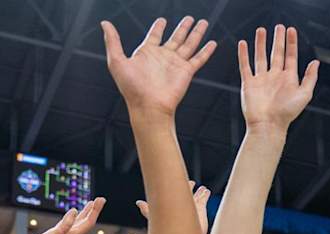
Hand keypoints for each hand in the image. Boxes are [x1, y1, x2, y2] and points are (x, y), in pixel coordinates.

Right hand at [23, 198, 105, 233]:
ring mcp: (66, 233)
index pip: (89, 221)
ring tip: (92, 203)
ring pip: (80, 221)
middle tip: (101, 199)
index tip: (101, 200)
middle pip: (87, 220)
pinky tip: (74, 212)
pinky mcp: (60, 232)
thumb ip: (65, 224)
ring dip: (87, 212)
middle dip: (94, 210)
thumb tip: (74, 211)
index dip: (96, 211)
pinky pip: (70, 222)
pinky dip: (75, 216)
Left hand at [101, 16, 216, 115]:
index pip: (155, 35)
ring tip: (203, 22)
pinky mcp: (186, 72)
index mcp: (148, 53)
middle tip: (190, 18)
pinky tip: (212, 43)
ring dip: (196, 33)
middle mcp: (163, 57)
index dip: (158, 27)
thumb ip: (113, 41)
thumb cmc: (132, 89)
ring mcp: (176, 64)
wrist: (148, 107)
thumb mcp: (117, 61)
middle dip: (183, 27)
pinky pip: (198, 59)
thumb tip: (105, 23)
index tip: (162, 20)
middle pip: (176, 37)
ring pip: (189, 44)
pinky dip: (206, 51)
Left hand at [137, 181, 209, 233]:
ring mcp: (192, 207)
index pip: (174, 192)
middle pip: (186, 193)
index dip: (175, 186)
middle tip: (192, 182)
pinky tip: (206, 191)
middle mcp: (182, 205)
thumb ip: (146, 210)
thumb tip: (138, 203)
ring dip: (200, 192)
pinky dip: (205, 194)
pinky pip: (204, 199)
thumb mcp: (155, 216)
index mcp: (173, 204)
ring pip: (197, 196)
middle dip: (189, 188)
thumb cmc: (168, 228)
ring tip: (203, 189)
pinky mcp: (201, 209)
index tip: (176, 180)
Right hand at [239, 25, 318, 133]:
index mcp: (288, 80)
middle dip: (278, 40)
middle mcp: (275, 78)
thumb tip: (315, 63)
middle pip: (276, 53)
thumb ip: (310, 78)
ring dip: (261, 44)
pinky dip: (243, 55)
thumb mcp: (304, 95)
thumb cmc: (286, 114)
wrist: (268, 125)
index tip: (291, 30)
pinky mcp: (249, 84)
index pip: (290, 57)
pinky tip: (243, 44)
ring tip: (261, 30)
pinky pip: (245, 66)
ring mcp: (261, 80)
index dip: (292, 43)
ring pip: (261, 57)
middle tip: (279, 27)